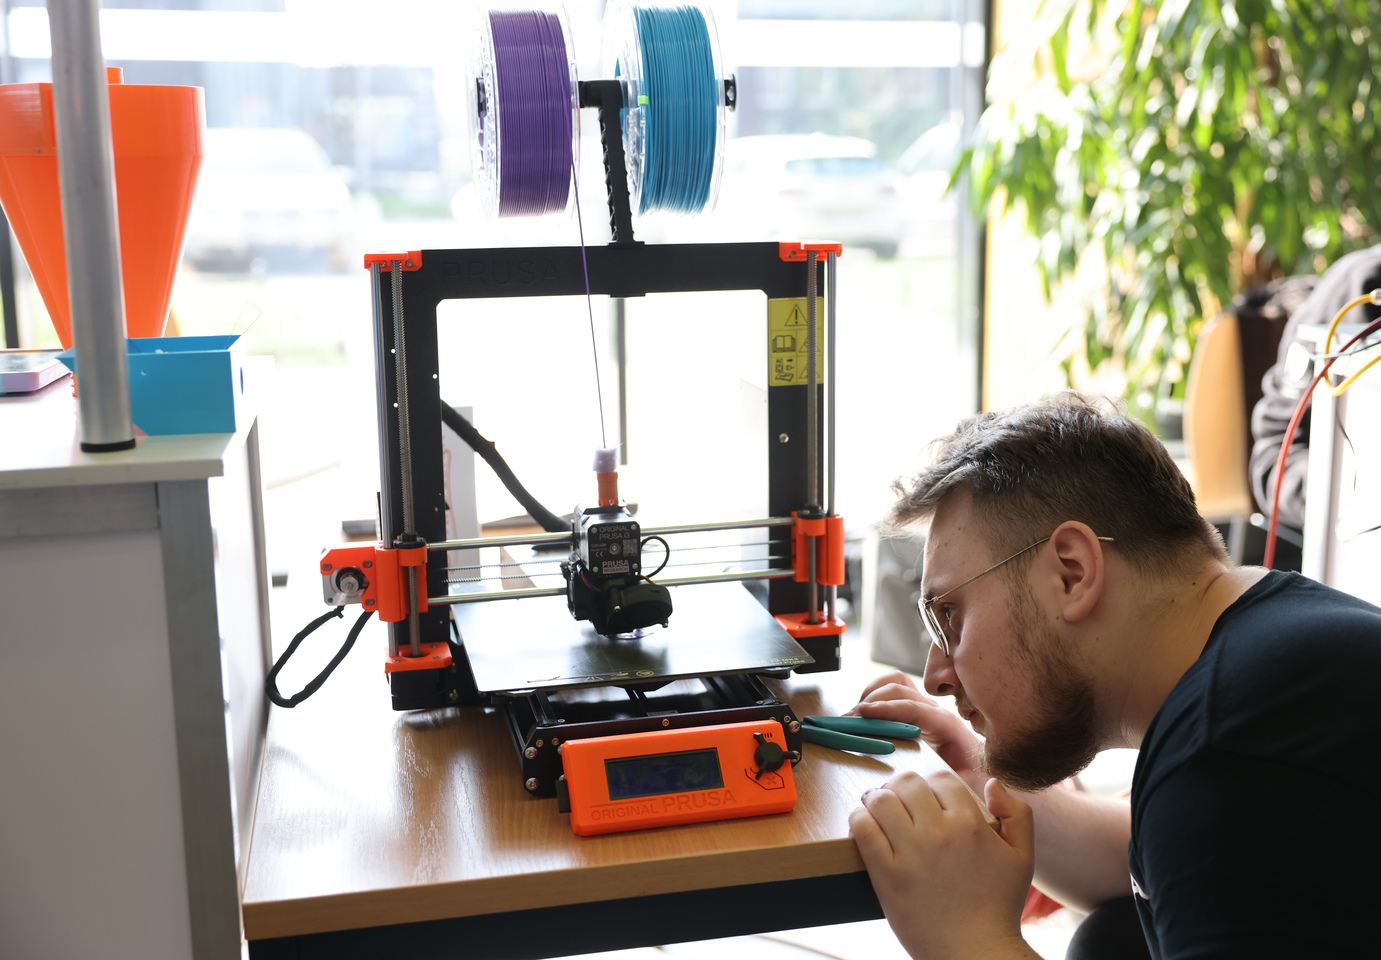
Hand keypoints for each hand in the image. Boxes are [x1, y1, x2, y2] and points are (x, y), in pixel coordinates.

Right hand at [849, 671, 981, 788]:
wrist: (981, 770)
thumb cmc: (975, 777)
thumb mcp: (969, 781)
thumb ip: (956, 780)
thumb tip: (937, 777)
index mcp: (946, 724)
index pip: (913, 707)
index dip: (887, 708)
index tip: (863, 713)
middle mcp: (933, 711)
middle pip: (899, 688)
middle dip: (872, 700)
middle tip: (850, 720)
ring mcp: (922, 709)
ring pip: (894, 684)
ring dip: (872, 693)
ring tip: (855, 715)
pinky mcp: (912, 713)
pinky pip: (891, 692)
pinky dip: (874, 696)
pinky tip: (863, 715)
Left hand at [850, 773, 1035, 959]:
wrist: (976, 952)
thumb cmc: (999, 906)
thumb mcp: (1022, 857)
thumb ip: (1017, 814)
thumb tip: (993, 782)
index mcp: (971, 824)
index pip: (941, 779)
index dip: (932, 782)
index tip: (925, 795)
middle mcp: (939, 833)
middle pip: (908, 783)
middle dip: (901, 785)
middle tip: (898, 796)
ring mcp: (911, 853)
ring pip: (881, 799)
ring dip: (877, 797)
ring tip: (876, 805)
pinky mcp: (887, 874)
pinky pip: (863, 828)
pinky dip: (859, 817)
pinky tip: (864, 821)